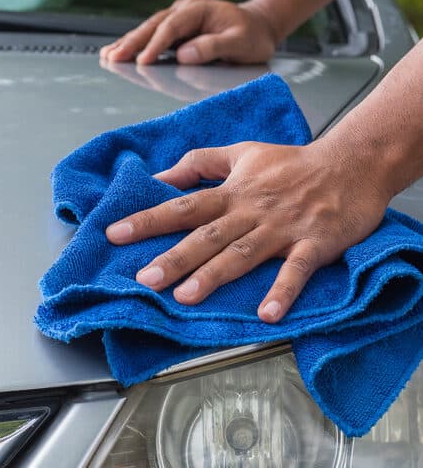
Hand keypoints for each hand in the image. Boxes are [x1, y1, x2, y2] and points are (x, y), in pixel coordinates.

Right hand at [100, 0, 276, 65]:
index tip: (142, 61)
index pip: (171, 27)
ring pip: (148, 30)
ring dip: (128, 43)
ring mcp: (178, 19)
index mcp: (198, 9)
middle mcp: (184, 10)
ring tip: (107, 56)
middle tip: (112, 58)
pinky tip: (119, 53)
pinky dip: (136, 45)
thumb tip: (183, 55)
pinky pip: (153, 37)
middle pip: (153, 26)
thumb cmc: (252, 36)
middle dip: (132, 43)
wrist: (259, 26)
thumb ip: (214, 47)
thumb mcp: (240, 43)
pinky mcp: (176, 30)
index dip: (155, 45)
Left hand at [106, 139, 389, 322]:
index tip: (116, 234)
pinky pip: (296, 269)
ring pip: (243, 253)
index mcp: (234, 191)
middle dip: (175, 257)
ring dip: (215, 275)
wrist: (351, 164)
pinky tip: (267, 315)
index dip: (149, 219)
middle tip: (145, 279)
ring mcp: (283, 227)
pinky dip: (282, 291)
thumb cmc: (292, 163)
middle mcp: (252, 210)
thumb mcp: (243, 152)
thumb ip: (201, 162)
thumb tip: (161, 176)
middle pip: (208, 235)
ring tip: (186, 298)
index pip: (184, 206)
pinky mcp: (314, 242)